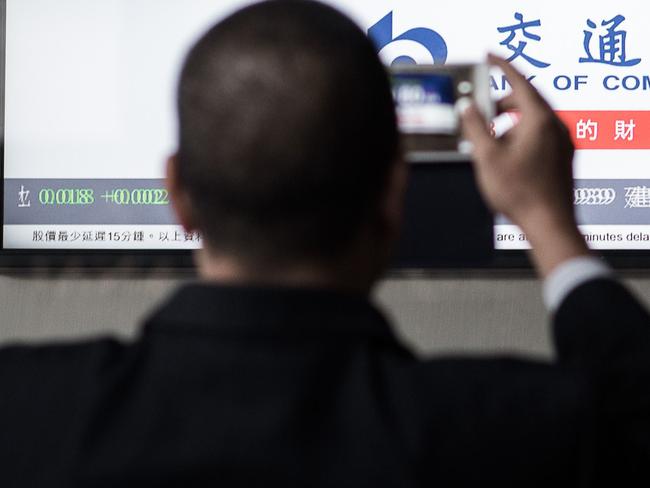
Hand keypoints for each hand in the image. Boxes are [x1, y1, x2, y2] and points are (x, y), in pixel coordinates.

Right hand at [461, 55, 589, 276]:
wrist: (548, 224)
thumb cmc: (519, 192)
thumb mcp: (486, 157)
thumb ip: (474, 127)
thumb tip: (467, 106)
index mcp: (538, 119)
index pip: (518, 81)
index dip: (501, 66)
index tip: (488, 58)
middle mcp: (555, 126)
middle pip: (525, 102)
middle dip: (499, 106)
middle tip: (479, 115)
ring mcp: (562, 142)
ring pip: (531, 122)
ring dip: (508, 126)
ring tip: (488, 144)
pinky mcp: (562, 158)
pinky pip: (538, 137)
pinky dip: (519, 138)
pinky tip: (504, 158)